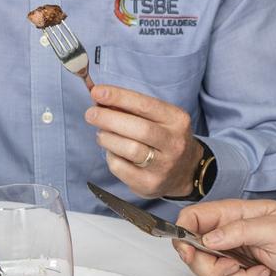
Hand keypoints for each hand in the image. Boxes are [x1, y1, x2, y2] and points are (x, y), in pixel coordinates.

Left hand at [85, 84, 201, 197]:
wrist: (184, 171)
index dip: (119, 97)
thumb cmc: (164, 137)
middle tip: (91, 114)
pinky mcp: (149, 184)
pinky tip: (112, 152)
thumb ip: (133, 108)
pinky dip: (110, 156)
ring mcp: (163, 166)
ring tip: (102, 134)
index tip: (98, 92)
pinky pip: (121, 168)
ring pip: (130, 149)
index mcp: (177, 120)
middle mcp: (174, 143)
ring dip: (108, 138)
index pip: (146, 105)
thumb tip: (101, 97)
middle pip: (139, 128)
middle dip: (109, 118)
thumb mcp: (158, 118)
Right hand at [173, 199, 275, 275]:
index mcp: (232, 215)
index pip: (192, 218)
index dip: (183, 234)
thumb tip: (209, 238)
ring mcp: (230, 257)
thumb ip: (241, 230)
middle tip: (237, 266)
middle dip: (215, 269)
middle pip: (194, 256)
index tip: (190, 251)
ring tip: (263, 271)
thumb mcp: (275, 229)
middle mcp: (227, 236)